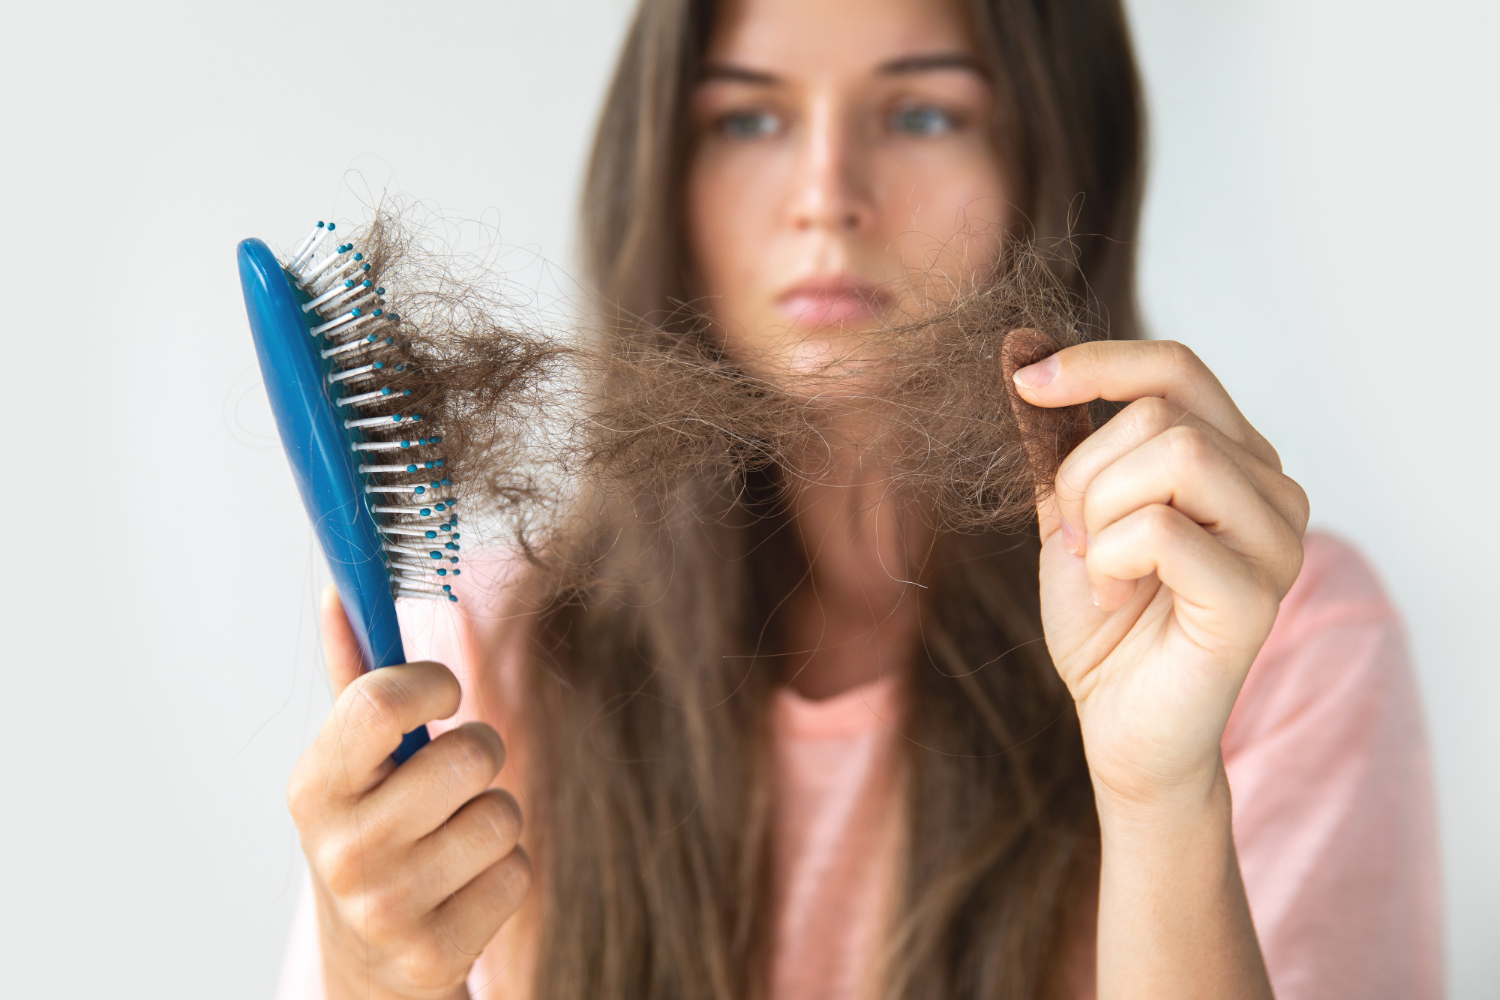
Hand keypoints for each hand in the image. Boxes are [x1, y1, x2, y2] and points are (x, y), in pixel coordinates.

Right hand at [286, 587, 529, 999]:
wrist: (369, 968)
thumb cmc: (372, 835)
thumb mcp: (350, 765)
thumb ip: (355, 679)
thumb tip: (340, 591)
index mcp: (313, 787)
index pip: (376, 702)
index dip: (430, 682)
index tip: (442, 693)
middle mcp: (341, 849)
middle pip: (470, 754)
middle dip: (481, 754)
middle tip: (454, 779)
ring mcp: (385, 908)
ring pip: (503, 813)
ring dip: (495, 817)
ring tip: (457, 838)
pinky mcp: (433, 954)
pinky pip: (517, 872)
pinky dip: (505, 873)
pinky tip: (466, 887)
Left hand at [1012, 340, 1308, 812]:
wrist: (1120, 722)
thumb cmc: (1104, 619)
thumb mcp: (1072, 511)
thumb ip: (1063, 442)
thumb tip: (1024, 353)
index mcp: (1235, 458)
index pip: (1177, 368)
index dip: (1097, 362)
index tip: (1027, 382)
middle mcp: (1272, 489)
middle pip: (1162, 412)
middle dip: (1086, 471)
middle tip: (1078, 536)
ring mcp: (1276, 541)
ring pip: (1174, 455)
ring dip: (1102, 511)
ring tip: (1101, 567)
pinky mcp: (1255, 596)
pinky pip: (1162, 530)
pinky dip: (1111, 560)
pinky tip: (1116, 598)